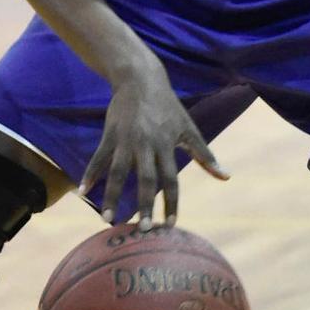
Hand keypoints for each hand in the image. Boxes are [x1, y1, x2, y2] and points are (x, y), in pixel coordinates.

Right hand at [77, 60, 228, 228]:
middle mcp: (147, 144)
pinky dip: (91, 174)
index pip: (172, 179)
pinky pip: (99, 158)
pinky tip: (83, 192)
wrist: (140, 79)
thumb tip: (226, 177)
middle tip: (142, 229)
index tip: (170, 224)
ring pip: (119, 172)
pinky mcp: (110, 134)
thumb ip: (205, 155)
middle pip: (146, 179)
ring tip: (108, 220)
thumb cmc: (168, 107)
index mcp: (167, 145)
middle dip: (144, 205)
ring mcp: (126, 139)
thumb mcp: (188, 128)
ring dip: (113, 196)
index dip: (172, 202)